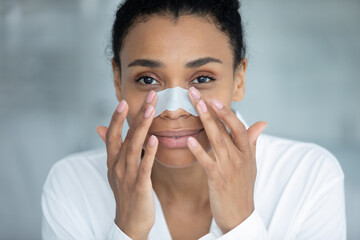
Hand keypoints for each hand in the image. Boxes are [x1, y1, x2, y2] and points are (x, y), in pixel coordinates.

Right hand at [96, 90, 157, 239]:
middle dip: (137, 114)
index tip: (125, 100)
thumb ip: (113, 148)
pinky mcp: (139, 186)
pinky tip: (155, 139)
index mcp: (113, 160)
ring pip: (134, 147)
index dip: (116, 117)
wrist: (129, 222)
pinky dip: (149, 153)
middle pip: (126, 135)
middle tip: (150, 96)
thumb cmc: (126, 193)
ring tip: (151, 110)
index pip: (112, 134)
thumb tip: (100, 128)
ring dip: (142, 127)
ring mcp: (127, 175)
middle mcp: (118, 165)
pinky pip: (144, 167)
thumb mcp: (115, 169)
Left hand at [187, 87, 266, 233]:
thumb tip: (262, 123)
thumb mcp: (252, 163)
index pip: (238, 127)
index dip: (226, 112)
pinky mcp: (218, 179)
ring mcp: (229, 168)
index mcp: (247, 152)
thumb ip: (253, 142)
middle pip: (225, 128)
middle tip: (195, 93)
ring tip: (195, 106)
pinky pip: (207, 162)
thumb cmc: (243, 188)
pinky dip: (199, 151)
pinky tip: (189, 140)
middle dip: (210, 109)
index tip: (213, 98)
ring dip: (206, 121)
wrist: (240, 216)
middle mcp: (240, 157)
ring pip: (217, 140)